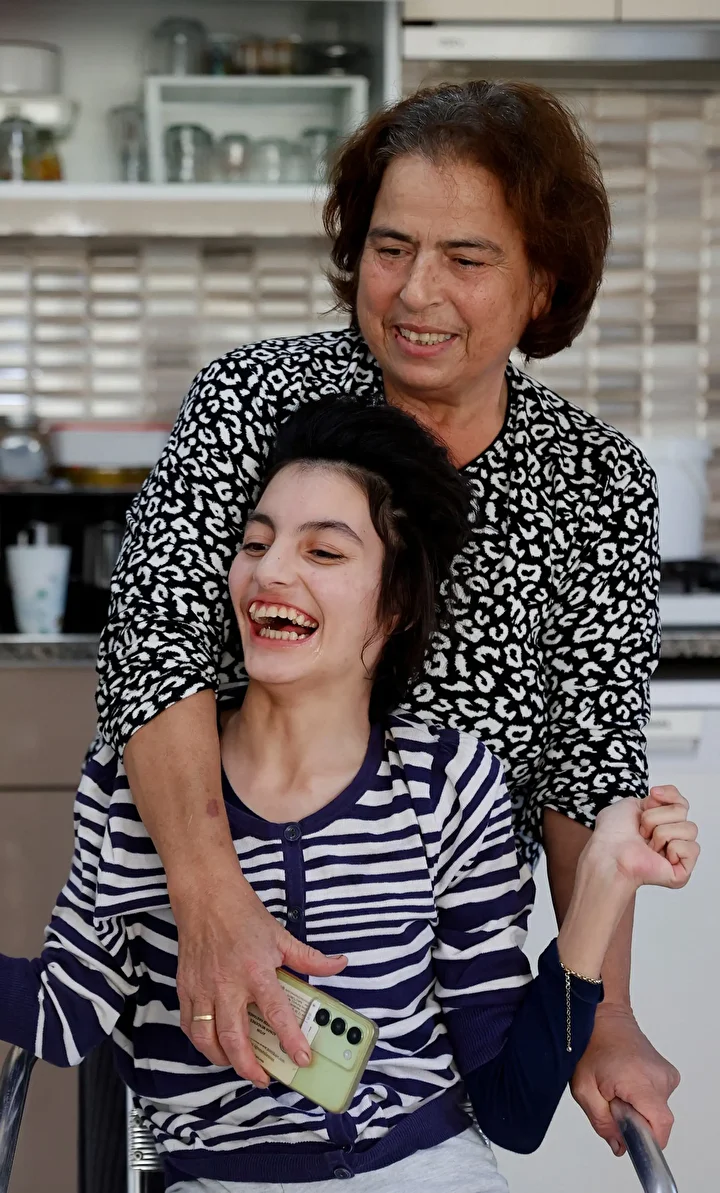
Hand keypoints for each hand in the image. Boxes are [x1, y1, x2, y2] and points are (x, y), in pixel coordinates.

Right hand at [172, 862, 345, 1085]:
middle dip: (250, 1066)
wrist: (207, 898)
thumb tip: (337, 965)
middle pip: (235, 1038)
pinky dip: (201, 1042)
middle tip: (264, 1077)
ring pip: (208, 1039)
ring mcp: (203, 988)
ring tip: (239, 1065)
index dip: (290, 1040)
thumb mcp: (281, 936)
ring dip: (223, 1060)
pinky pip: (190, 1025)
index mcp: (255, 971)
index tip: (302, 1058)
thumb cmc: (243, 916)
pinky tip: (214, 1045)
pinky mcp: (186, 988)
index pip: (276, 1014)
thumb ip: (310, 958)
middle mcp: (227, 984)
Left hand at [571, 1004, 679, 1152]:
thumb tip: (620, 1146)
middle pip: (657, 1121)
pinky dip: (643, 1098)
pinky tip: (626, 1083)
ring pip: (657, 1110)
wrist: (603, 1015)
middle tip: (612, 1102)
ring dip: (638, 1108)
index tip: (630, 1137)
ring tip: (617, 1088)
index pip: (660, 1125)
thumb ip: (602, 1123)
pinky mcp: (668, 1072)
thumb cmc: (590, 1044)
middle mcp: (660, 1077)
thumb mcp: (584, 1089)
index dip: (646, 1139)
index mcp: (640, 1081)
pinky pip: (658, 1098)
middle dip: (635, 1122)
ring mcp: (666, 1073)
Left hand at [589, 785, 699, 890]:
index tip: (653, 794)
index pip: (681, 802)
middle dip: (657, 816)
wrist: (609, 853)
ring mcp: (677, 853)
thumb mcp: (631, 804)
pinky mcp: (683, 870)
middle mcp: (670, 836)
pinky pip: (692, 848)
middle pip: (683, 811)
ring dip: (662, 833)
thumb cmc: (612, 833)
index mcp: (660, 822)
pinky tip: (659, 856)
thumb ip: (654, 798)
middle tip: (642, 830)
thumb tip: (665, 798)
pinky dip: (674, 848)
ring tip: (648, 845)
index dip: (670, 795)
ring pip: (689, 828)